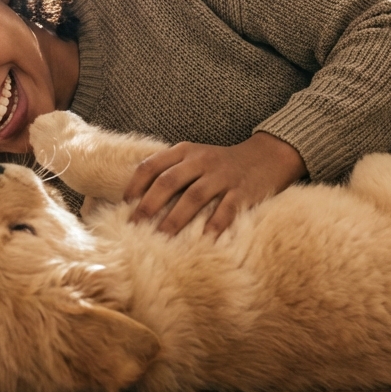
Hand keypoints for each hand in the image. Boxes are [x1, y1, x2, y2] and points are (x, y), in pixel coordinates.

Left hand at [125, 132, 306, 236]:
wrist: (267, 157)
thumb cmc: (221, 164)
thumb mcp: (194, 158)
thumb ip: (170, 171)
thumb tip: (136, 202)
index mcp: (185, 151)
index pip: (151, 165)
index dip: (135, 185)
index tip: (124, 206)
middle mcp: (202, 160)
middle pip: (169, 181)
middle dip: (149, 204)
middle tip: (135, 226)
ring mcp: (223, 176)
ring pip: (194, 196)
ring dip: (176, 218)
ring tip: (162, 238)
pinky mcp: (243, 191)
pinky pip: (226, 209)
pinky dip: (214, 225)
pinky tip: (204, 240)